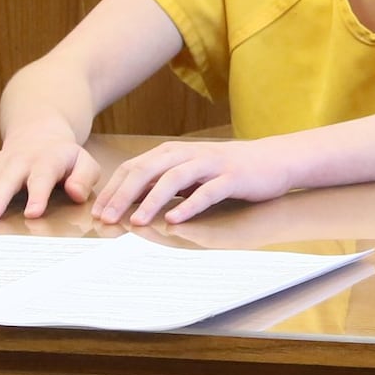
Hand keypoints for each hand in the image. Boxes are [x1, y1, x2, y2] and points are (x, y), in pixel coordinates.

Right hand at [0, 125, 100, 220]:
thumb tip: (76, 194)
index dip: (38, 196)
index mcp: (46, 161)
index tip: (32, 214)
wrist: (39, 133)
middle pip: (7, 181)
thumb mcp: (83, 162)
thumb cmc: (64, 156)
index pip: (42, 178)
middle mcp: (19, 162)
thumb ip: (84, 177)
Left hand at [92, 138, 294, 225]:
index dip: (114, 189)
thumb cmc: (229, 169)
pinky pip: (208, 191)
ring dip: (152, 200)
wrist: (275, 159)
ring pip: (174, 178)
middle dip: (123, 194)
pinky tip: (176, 219)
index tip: (98, 212)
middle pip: (148, 170)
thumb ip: (164, 181)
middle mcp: (189, 154)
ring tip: (137, 221)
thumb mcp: (191, 171)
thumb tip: (129, 200)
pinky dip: (190, 205)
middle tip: (107, 218)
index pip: (134, 167)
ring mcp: (211, 165)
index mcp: (175, 153)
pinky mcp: (233, 177)